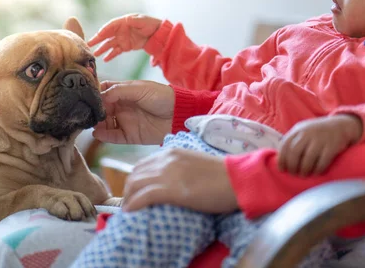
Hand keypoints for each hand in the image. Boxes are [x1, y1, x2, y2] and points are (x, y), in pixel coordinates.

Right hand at [88, 14, 161, 61]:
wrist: (158, 34)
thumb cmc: (151, 24)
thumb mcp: (143, 21)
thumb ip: (135, 21)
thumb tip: (127, 19)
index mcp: (123, 22)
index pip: (110, 26)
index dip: (103, 31)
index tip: (97, 36)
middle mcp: (120, 30)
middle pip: (106, 35)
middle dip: (97, 40)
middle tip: (88, 44)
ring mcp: (122, 39)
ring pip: (109, 44)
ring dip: (102, 49)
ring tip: (95, 54)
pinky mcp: (126, 46)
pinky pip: (116, 51)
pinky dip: (110, 55)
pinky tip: (105, 59)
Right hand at [93, 80, 173, 144]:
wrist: (179, 114)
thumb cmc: (161, 96)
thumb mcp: (140, 89)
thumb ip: (119, 91)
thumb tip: (100, 95)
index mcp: (123, 93)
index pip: (103, 91)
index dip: (95, 93)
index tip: (86, 95)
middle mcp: (121, 107)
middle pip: (101, 109)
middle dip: (93, 110)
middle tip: (84, 112)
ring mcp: (125, 121)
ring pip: (105, 124)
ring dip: (96, 124)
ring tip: (90, 123)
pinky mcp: (130, 135)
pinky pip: (113, 137)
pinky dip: (104, 136)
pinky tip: (98, 133)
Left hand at [122, 148, 237, 213]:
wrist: (236, 179)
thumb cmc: (222, 175)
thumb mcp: (194, 164)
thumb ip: (178, 168)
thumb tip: (170, 181)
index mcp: (171, 152)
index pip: (142, 164)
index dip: (135, 179)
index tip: (135, 191)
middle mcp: (165, 160)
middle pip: (135, 174)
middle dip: (128, 190)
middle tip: (129, 203)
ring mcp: (167, 174)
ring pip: (134, 185)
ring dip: (128, 198)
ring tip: (129, 209)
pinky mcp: (171, 190)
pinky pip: (143, 196)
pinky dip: (133, 204)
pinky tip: (130, 212)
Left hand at [278, 114, 362, 175]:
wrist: (340, 125)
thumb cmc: (317, 132)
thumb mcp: (303, 131)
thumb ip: (293, 141)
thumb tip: (280, 159)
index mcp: (298, 130)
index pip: (284, 145)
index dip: (281, 159)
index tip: (282, 169)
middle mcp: (307, 133)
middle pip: (294, 153)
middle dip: (292, 166)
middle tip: (294, 173)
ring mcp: (320, 139)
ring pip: (308, 159)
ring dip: (304, 170)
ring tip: (304, 174)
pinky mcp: (332, 146)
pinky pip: (322, 161)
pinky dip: (318, 169)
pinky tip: (316, 172)